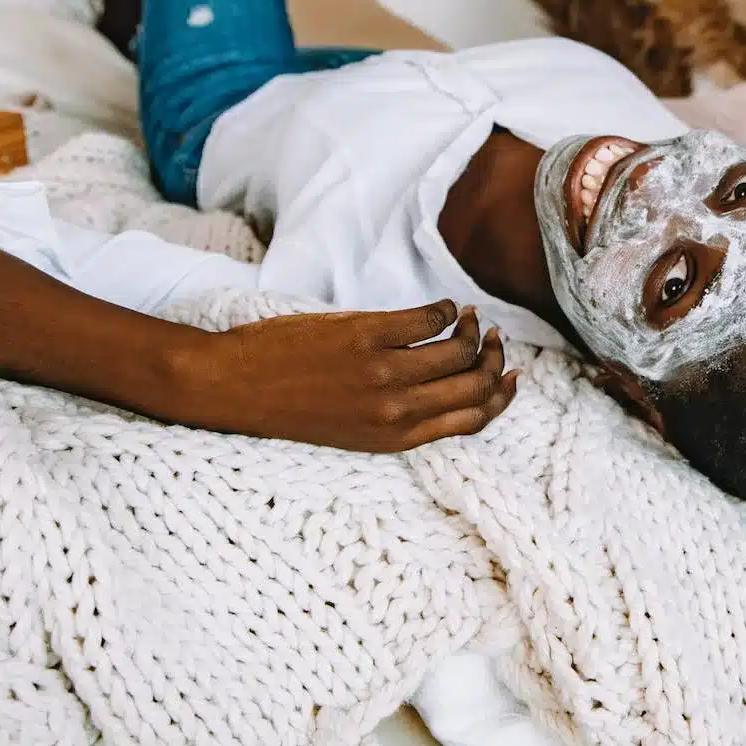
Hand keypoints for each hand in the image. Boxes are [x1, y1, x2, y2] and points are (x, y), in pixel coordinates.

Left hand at [166, 301, 515, 451]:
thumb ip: (400, 414)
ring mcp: (383, 372)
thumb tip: (444, 385)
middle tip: (492, 338)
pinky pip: (427, 318)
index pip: (472, 420)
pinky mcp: (366, 336)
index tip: (511, 374)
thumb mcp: (354, 430)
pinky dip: (443, 309)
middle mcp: (396, 410)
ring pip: (456, 350)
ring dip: (471, 329)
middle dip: (494, 359)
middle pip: (474, 385)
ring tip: (467, 317)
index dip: (501, 396)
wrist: (233, 387)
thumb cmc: (289, 408)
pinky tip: (440, 306)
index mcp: (396, 439)